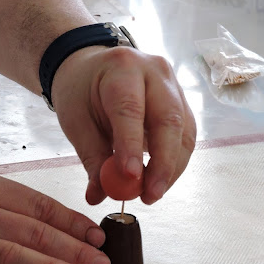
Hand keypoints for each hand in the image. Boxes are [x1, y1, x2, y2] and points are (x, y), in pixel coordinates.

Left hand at [51, 45, 196, 205]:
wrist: (92, 69)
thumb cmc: (82, 91)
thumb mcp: (77, 122)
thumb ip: (92, 158)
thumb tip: (99, 195)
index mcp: (122, 68)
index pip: (130, 109)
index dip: (132, 145)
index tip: (130, 177)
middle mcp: (155, 72)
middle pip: (169, 119)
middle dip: (162, 164)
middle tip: (149, 195)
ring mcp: (174, 85)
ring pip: (184, 131)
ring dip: (171, 168)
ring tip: (150, 193)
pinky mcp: (182, 102)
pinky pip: (186, 136)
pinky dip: (174, 162)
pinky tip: (158, 179)